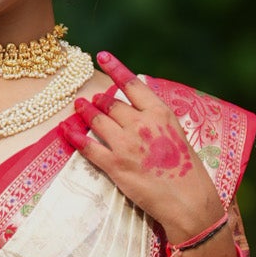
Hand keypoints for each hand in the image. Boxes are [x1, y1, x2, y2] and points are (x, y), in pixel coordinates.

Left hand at [60, 50, 222, 244]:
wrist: (188, 200)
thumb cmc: (187, 171)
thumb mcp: (177, 135)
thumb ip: (156, 120)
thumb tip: (140, 112)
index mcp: (160, 113)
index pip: (132, 83)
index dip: (115, 68)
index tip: (102, 56)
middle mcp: (141, 124)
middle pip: (111, 104)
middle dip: (98, 101)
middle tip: (91, 99)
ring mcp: (126, 145)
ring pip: (97, 121)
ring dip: (85, 113)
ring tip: (78, 108)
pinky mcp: (115, 166)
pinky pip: (88, 147)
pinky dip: (75, 137)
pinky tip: (67, 131)